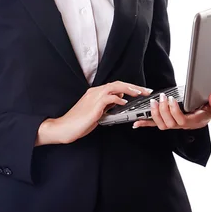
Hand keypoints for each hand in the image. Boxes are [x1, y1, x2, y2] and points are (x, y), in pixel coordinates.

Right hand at [37, 81, 152, 144]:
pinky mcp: (94, 105)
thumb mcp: (96, 113)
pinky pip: (109, 98)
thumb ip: (106, 106)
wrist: (64, 127)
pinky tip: (124, 102)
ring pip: (115, 87)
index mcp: (95, 93)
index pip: (115, 86)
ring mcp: (94, 97)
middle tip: (146, 91)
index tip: (140, 91)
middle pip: (118, 84)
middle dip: (134, 86)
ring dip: (129, 89)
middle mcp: (95, 92)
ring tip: (140, 93)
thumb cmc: (78, 123)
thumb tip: (118, 102)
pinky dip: (118, 99)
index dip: (129, 87)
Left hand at [132, 91, 210, 129]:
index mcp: (192, 121)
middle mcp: (180, 125)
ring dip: (155, 114)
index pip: (181, 120)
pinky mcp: (166, 121)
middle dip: (163, 110)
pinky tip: (136, 123)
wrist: (203, 116)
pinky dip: (145, 124)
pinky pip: (154, 125)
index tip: (172, 99)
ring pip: (161, 124)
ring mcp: (173, 124)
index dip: (174, 111)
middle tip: (162, 97)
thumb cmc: (208, 111)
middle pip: (168, 123)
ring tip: (153, 102)